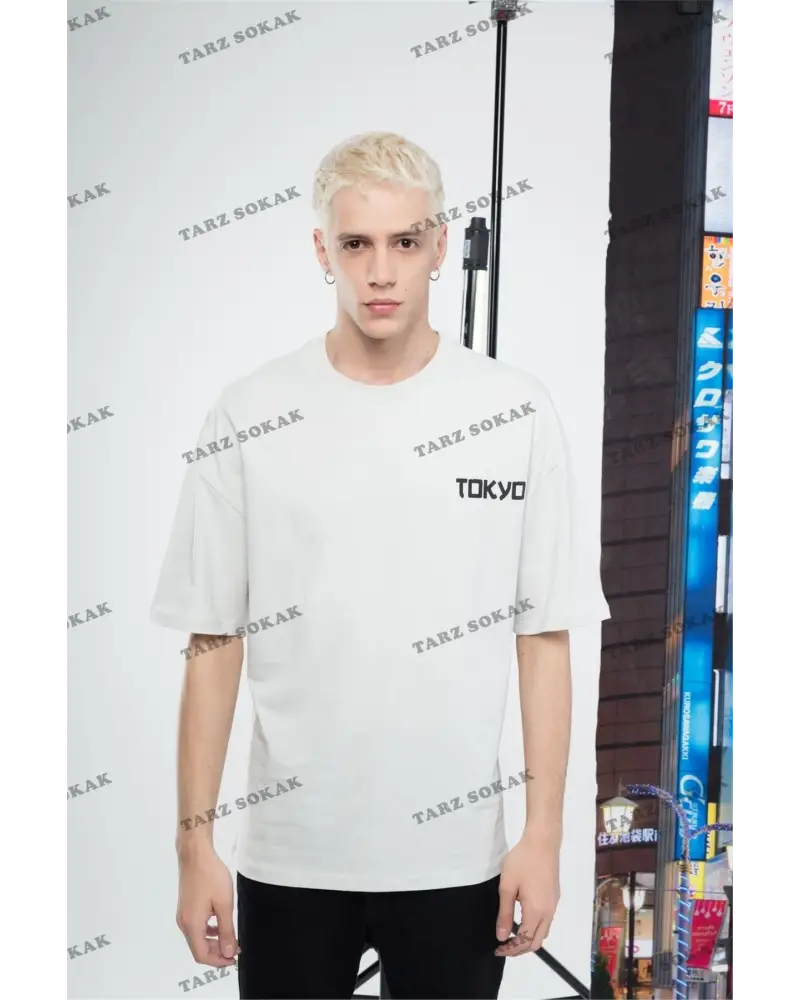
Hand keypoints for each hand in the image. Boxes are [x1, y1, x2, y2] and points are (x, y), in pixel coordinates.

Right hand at [176, 842, 240, 966]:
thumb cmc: (210, 876)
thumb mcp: (224, 904)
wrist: (195, 854)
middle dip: (217, 952)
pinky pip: (196, 927)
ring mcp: (183, 915)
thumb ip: (226, 930)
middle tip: (236, 948)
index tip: (234, 958)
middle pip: (198, 948)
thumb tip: (227, 952)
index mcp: (192, 925)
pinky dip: (208, 931)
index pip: (202, 955)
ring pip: (197, 938)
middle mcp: (184, 923)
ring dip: (213, 942)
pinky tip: (219, 924)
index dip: (218, 961)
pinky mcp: (185, 907)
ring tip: (230, 937)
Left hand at [494, 831, 559, 956]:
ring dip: (529, 939)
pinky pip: (546, 920)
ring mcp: (554, 904)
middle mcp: (548, 912)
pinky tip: (523, 919)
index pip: (524, 941)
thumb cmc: (522, 861)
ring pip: (543, 931)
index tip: (498, 949)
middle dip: (520, 949)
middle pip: (537, 941)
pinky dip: (535, 927)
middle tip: (504, 946)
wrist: (543, 842)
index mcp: (536, 912)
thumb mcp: (507, 886)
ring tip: (512, 935)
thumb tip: (501, 936)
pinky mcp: (555, 896)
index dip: (511, 949)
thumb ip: (505, 913)